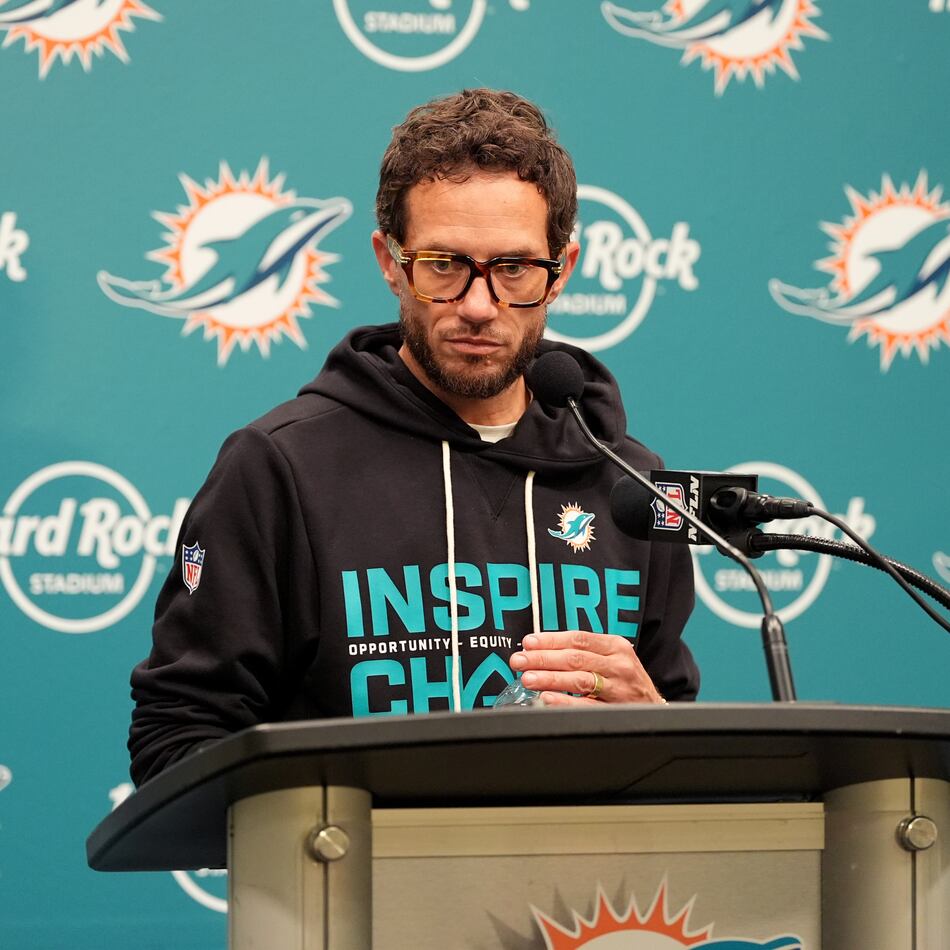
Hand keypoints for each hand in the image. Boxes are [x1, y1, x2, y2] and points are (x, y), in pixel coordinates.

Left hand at [508, 630, 665, 705]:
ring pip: (579, 680)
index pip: (578, 639)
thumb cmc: (625, 681)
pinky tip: (548, 699)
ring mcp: (619, 688)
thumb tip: (541, 651)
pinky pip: (588, 706)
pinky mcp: (617, 711)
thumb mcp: (611, 659)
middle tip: (519, 661)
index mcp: (615, 646)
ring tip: (528, 679)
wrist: (654, 708)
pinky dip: (566, 702)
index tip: (528, 643)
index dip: (550, 640)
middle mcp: (619, 665)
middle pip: (575, 658)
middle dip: (543, 659)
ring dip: (550, 678)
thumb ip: (583, 653)